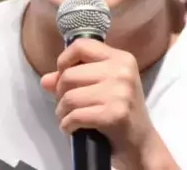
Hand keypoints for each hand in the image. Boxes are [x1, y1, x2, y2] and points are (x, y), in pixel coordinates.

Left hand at [40, 38, 159, 168]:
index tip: (63, 75)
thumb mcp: (102, 87)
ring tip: (67, 117)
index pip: (81, 45)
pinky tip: (71, 128)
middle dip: (59, 92)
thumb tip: (45, 80)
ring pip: (70, 96)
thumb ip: (74, 78)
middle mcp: (122, 70)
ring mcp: (120, 92)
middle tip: (65, 104)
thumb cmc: (119, 110)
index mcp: (120, 58)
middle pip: (69, 74)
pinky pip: (76, 116)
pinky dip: (67, 125)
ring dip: (62, 111)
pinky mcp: (115, 113)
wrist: (141, 142)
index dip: (64, 60)